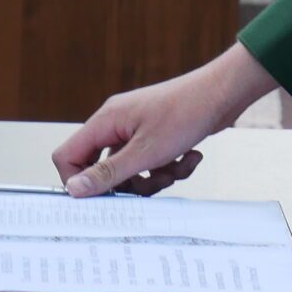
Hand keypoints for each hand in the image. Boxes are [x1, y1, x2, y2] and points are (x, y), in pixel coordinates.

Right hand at [54, 43, 277, 198]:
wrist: (223, 94)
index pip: (68, 155)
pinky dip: (169, 167)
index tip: (104, 196)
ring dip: (154, 178)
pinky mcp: (155, 136)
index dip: (79, 180)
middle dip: (128, 184)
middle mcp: (116, 124)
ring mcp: (136, 129)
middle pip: (101, 167)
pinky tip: (190, 158)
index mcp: (105, 122)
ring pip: (130, 170)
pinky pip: (151, 163)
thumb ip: (108, 173)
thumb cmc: (186, 112)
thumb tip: (74, 189)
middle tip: (148, 186)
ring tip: (176, 168)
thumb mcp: (145, 153)